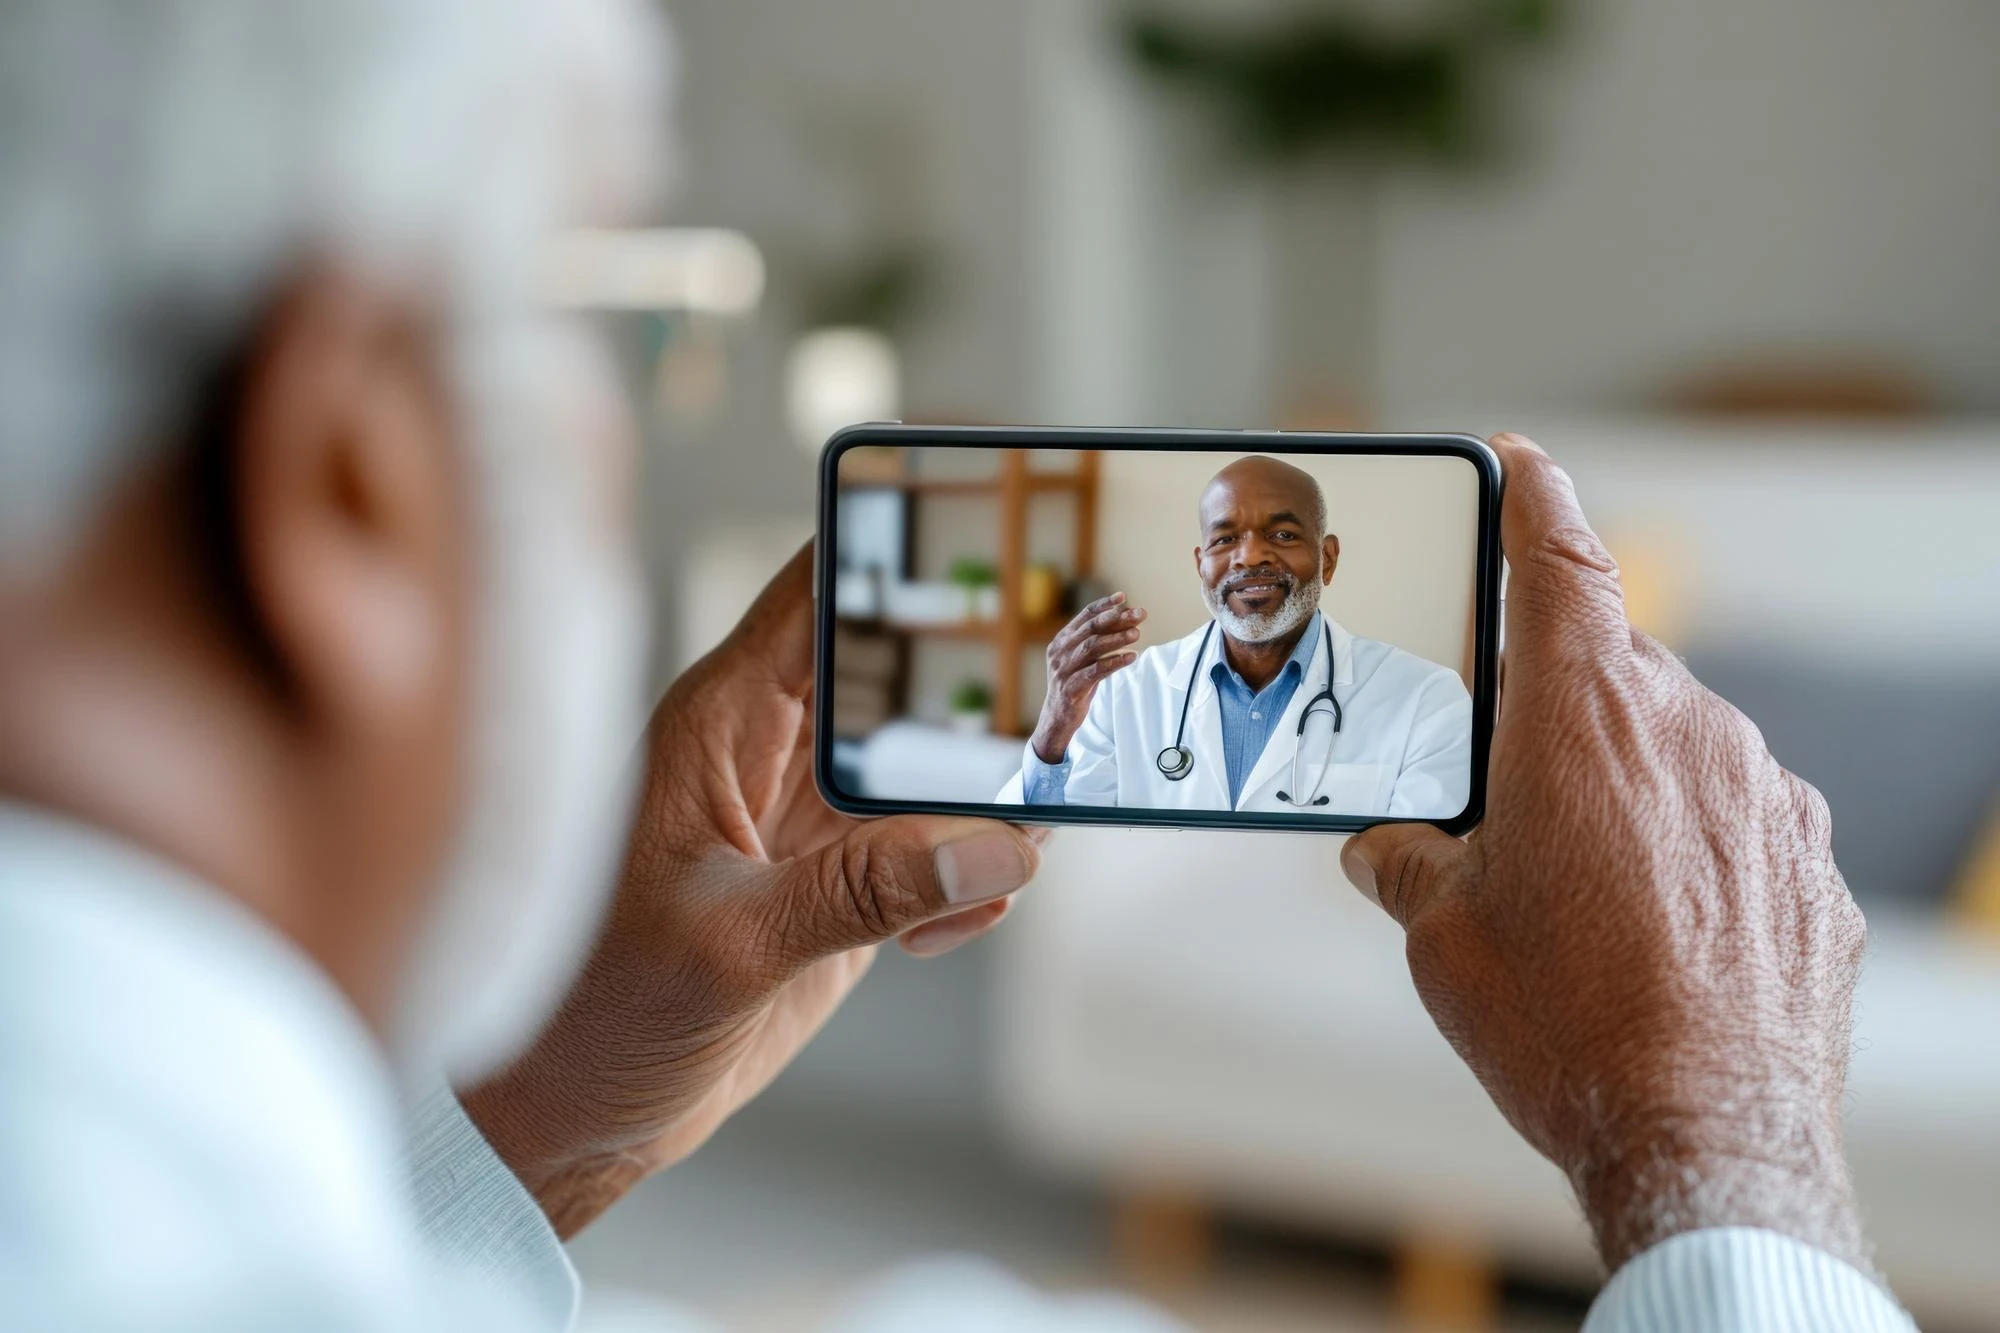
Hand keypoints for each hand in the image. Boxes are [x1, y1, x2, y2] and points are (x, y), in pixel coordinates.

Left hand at [461, 544, 1041, 1236]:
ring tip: (1027, 837)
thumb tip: (997, 850)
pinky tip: (955, 926)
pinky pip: (928, 855)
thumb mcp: (734, 945)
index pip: (817, 594)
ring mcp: (805, 820)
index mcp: (718, 724)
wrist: (572, 1117)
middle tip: (1062, 712)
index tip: (989, 522)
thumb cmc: (594, 1015)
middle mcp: (767, 754)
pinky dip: (963, 882)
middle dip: (977, 692)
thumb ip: (865, 893)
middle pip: (897, 676)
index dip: (896, 546)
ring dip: (982, 804)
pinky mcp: (834, 886)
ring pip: (925, 769)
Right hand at [1029, 593, 1144, 763]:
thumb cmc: (1075, 683)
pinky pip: (1095, 671)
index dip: (1104, 605)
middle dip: (1117, 619)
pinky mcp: (1071, 687)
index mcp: (1061, 640)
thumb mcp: (1082, 659)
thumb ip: (1096, 640)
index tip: (1123, 598)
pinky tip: (1131, 657)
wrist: (1057, 716)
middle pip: (1091, 628)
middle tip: (1139, 614)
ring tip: (1137, 633)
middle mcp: (1060, 652)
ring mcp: (1064, 670)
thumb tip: (1125, 619)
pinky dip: (1114, 662)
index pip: (1084, 616)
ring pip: (1092, 647)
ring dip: (1117, 638)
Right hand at [1341, 434, 1871, 1275]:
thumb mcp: (1441, 934)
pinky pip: (1737, 820)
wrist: (1705, 1139)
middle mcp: (1689, 732)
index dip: (1535, 497)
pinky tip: (1655, 932)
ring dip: (1626, 788)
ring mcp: (1768, 797)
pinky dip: (1690, 847)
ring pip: (1678, 748)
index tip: (1521, 459)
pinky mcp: (1811, 867)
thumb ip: (1408, 860)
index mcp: (1582, 719)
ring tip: (1584, 897)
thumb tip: (1386, 846)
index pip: (1560, 562)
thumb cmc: (1563, 1025)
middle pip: (1611, 672)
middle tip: (1507, 795)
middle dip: (1556, 712)